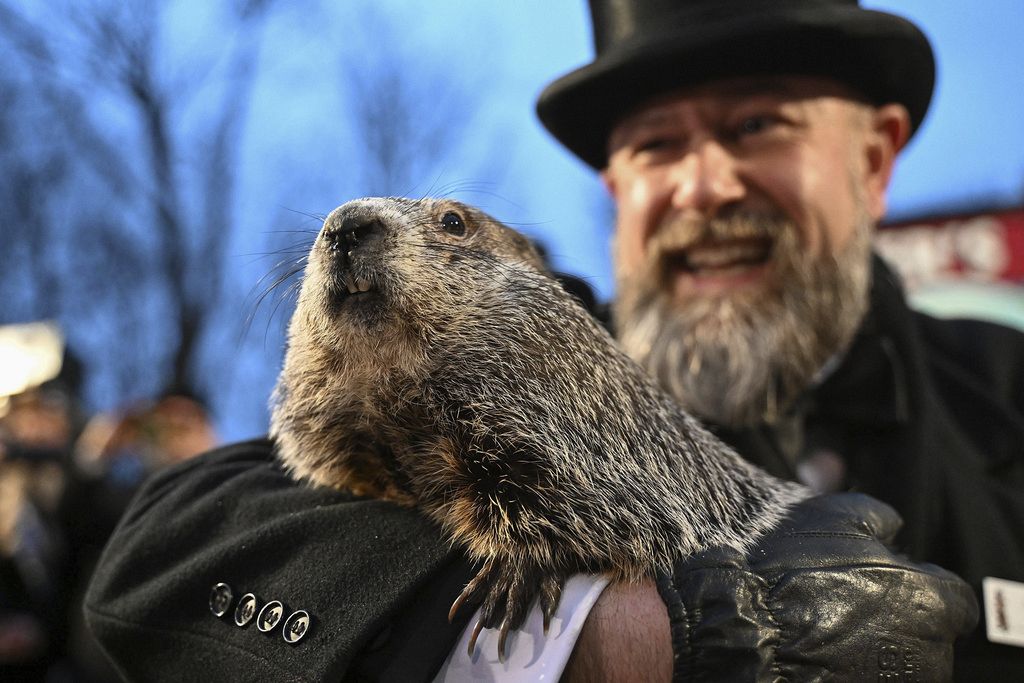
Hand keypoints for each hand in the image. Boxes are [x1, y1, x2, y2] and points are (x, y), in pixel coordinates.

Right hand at [656, 493, 977, 679]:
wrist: (741, 630)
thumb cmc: (790, 572)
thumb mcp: (834, 516)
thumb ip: (878, 517)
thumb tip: (891, 526)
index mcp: (931, 604)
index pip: (957, 600)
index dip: (922, 586)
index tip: (892, 580)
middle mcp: (927, 653)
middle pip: (929, 634)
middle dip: (899, 618)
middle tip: (851, 601)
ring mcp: (894, 682)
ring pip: (901, 662)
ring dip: (878, 645)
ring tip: (830, 629)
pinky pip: (869, 678)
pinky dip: (851, 666)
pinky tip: (819, 650)